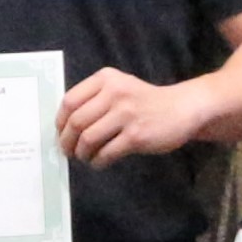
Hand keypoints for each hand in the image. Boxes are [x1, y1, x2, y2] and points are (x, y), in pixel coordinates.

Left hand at [57, 64, 208, 162]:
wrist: (181, 109)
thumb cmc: (145, 101)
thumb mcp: (119, 87)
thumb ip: (94, 99)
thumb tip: (64, 127)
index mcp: (106, 79)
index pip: (70, 101)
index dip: (60, 121)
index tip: (61, 133)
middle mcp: (114, 93)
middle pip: (76, 122)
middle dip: (67, 142)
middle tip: (68, 151)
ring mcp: (126, 114)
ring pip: (88, 139)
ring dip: (81, 153)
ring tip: (84, 157)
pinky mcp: (136, 136)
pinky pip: (106, 153)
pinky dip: (97, 162)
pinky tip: (99, 162)